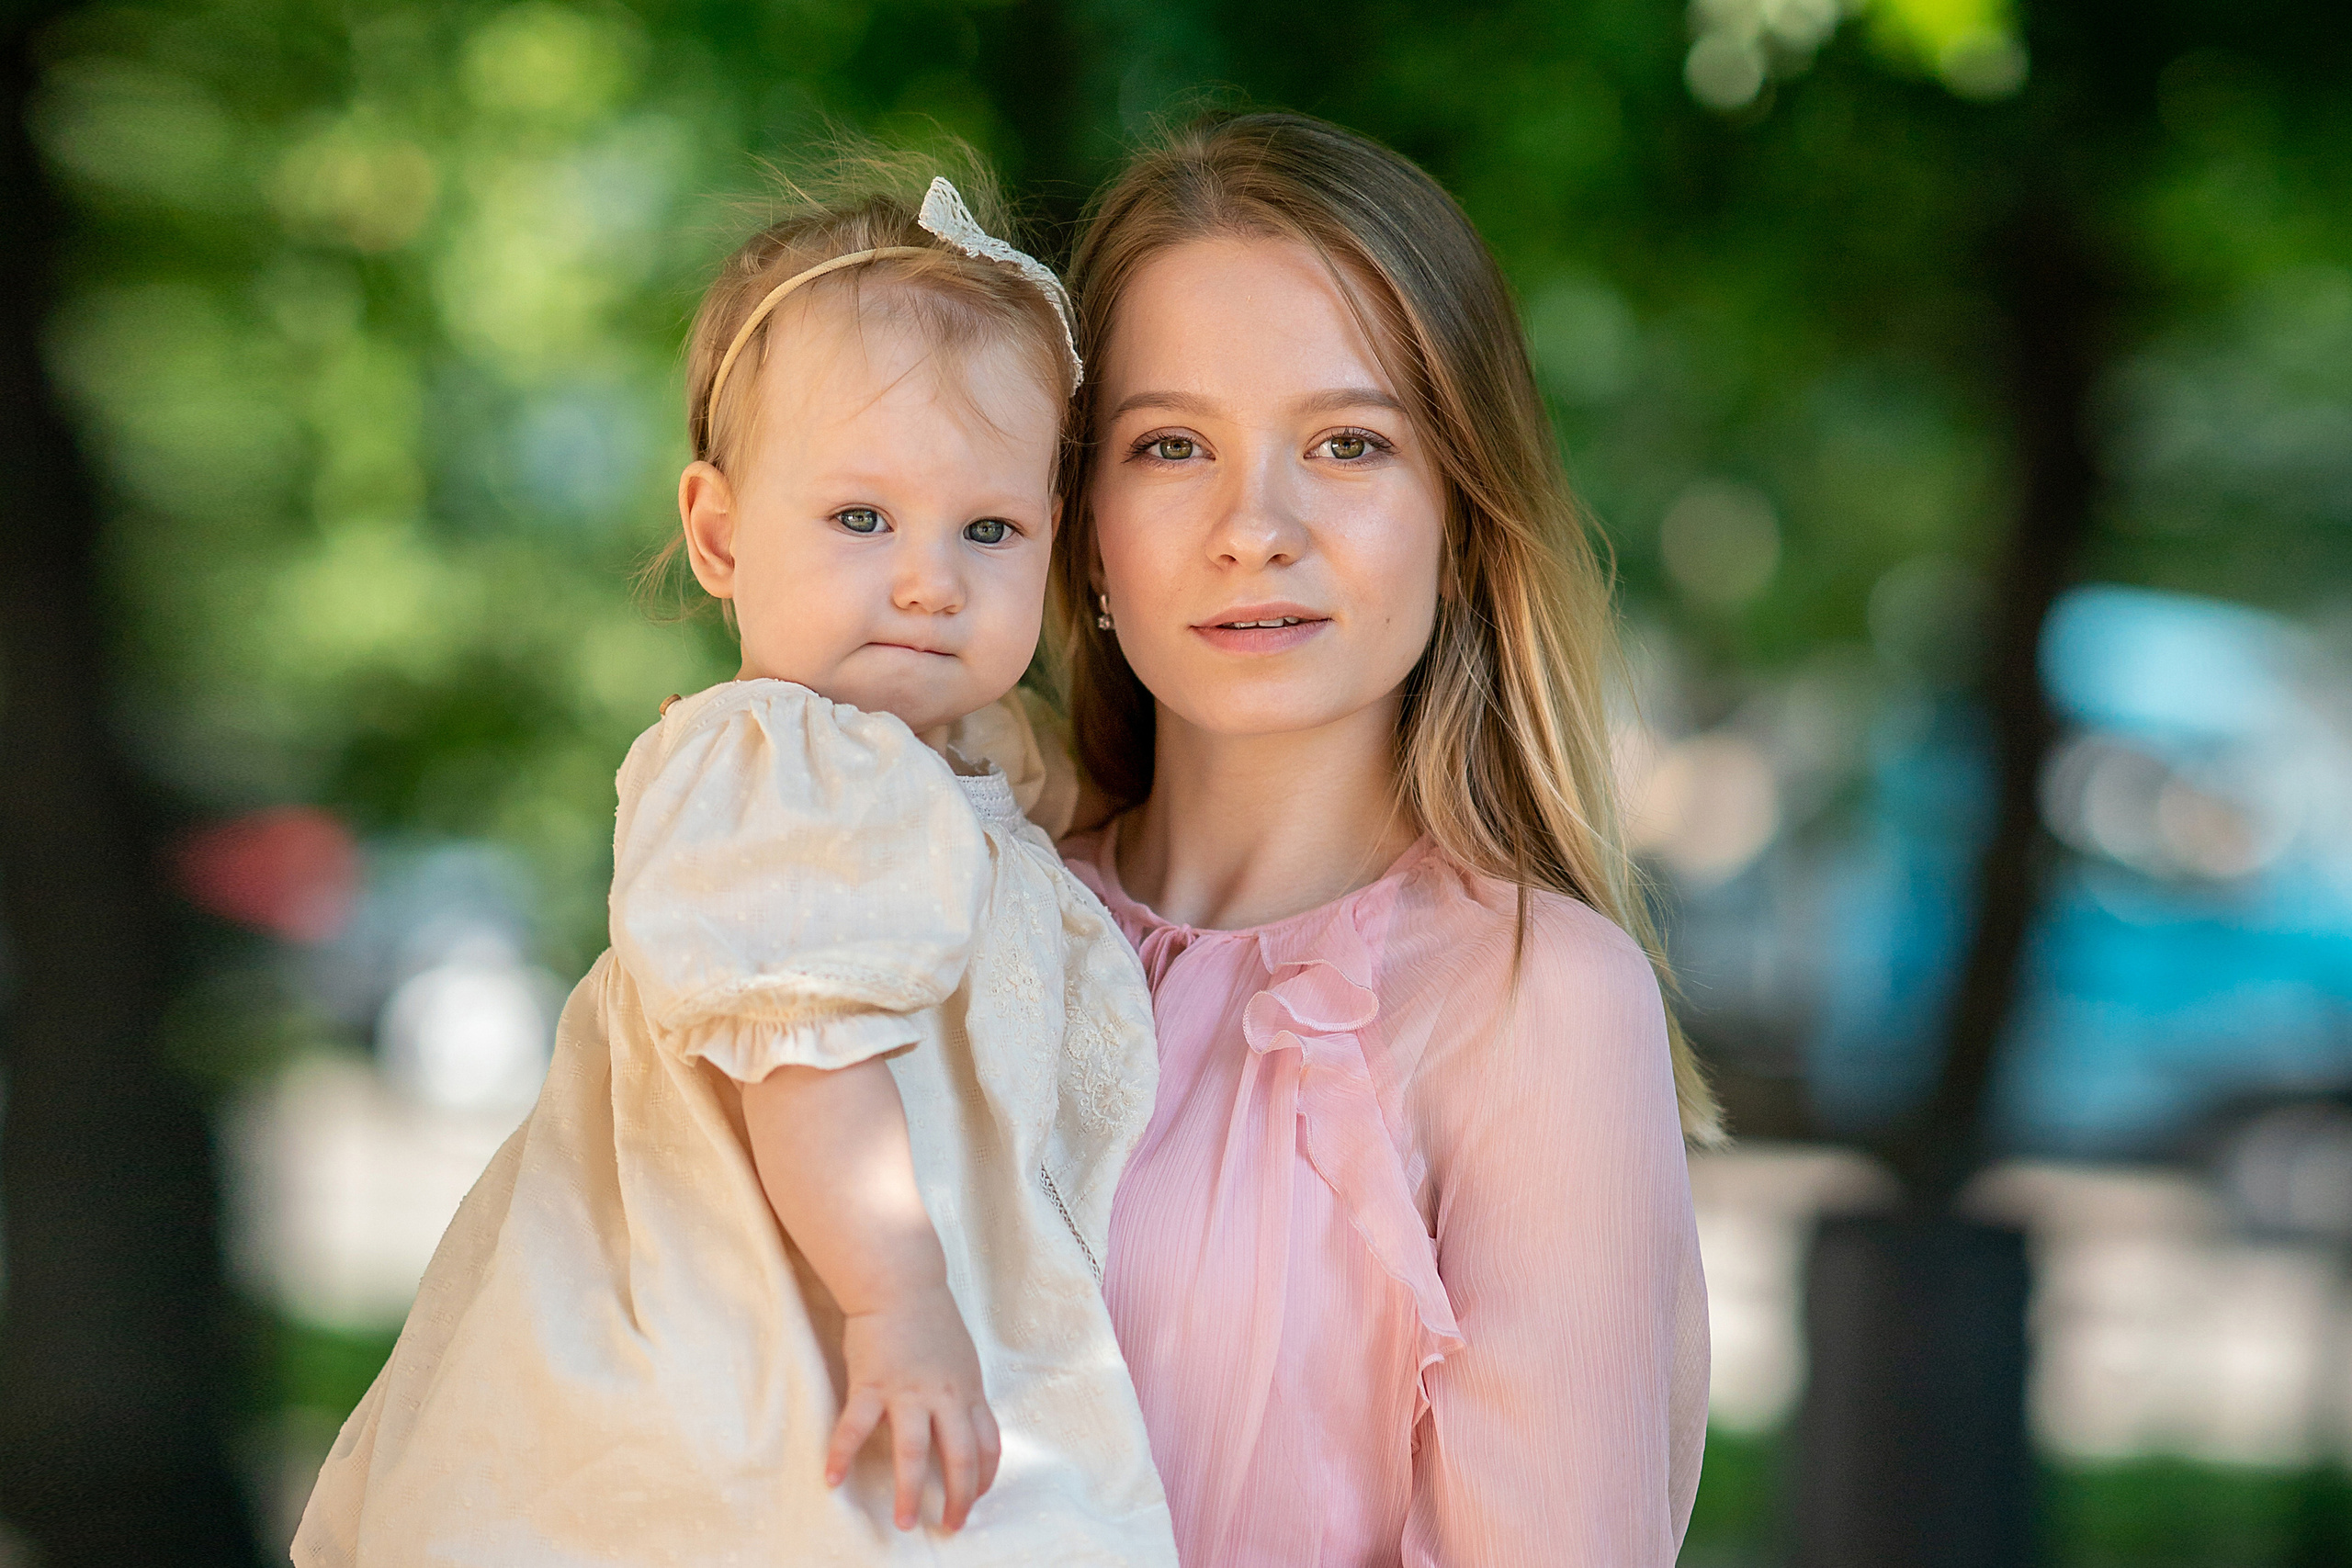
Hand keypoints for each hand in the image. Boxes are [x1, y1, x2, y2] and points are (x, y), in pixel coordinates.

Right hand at [826, 1284, 1002, 1530]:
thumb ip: (961, 1394)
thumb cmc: (931, 1319)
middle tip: (950, 1525)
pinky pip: (856, 1427)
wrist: (901, 1282)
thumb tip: (964, 1425)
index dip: (985, 1478)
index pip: (988, 1444)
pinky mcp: (872, 1383)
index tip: (977, 1499)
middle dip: (958, 1497)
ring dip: (908, 1491)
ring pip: (914, 1451)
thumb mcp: (961, 1359)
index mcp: (968, 1390)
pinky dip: (842, 1455)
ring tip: (903, 1522)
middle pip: (961, 1456)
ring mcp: (909, 1391)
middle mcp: (945, 1396)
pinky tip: (832, 1479)